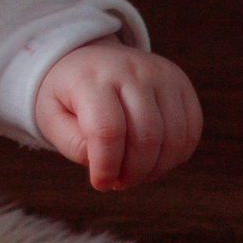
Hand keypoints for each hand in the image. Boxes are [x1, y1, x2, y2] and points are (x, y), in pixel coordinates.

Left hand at [32, 41, 202, 189]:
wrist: (86, 60)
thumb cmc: (68, 97)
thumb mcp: (52, 118)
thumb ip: (74, 144)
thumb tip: (106, 165)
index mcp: (91, 79)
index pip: (108, 130)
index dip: (107, 166)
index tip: (100, 183)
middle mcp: (130, 70)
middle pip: (146, 137)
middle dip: (134, 172)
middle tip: (119, 182)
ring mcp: (160, 74)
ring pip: (173, 137)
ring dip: (156, 168)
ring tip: (135, 172)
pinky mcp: (180, 83)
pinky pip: (191, 130)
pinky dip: (176, 156)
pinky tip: (154, 159)